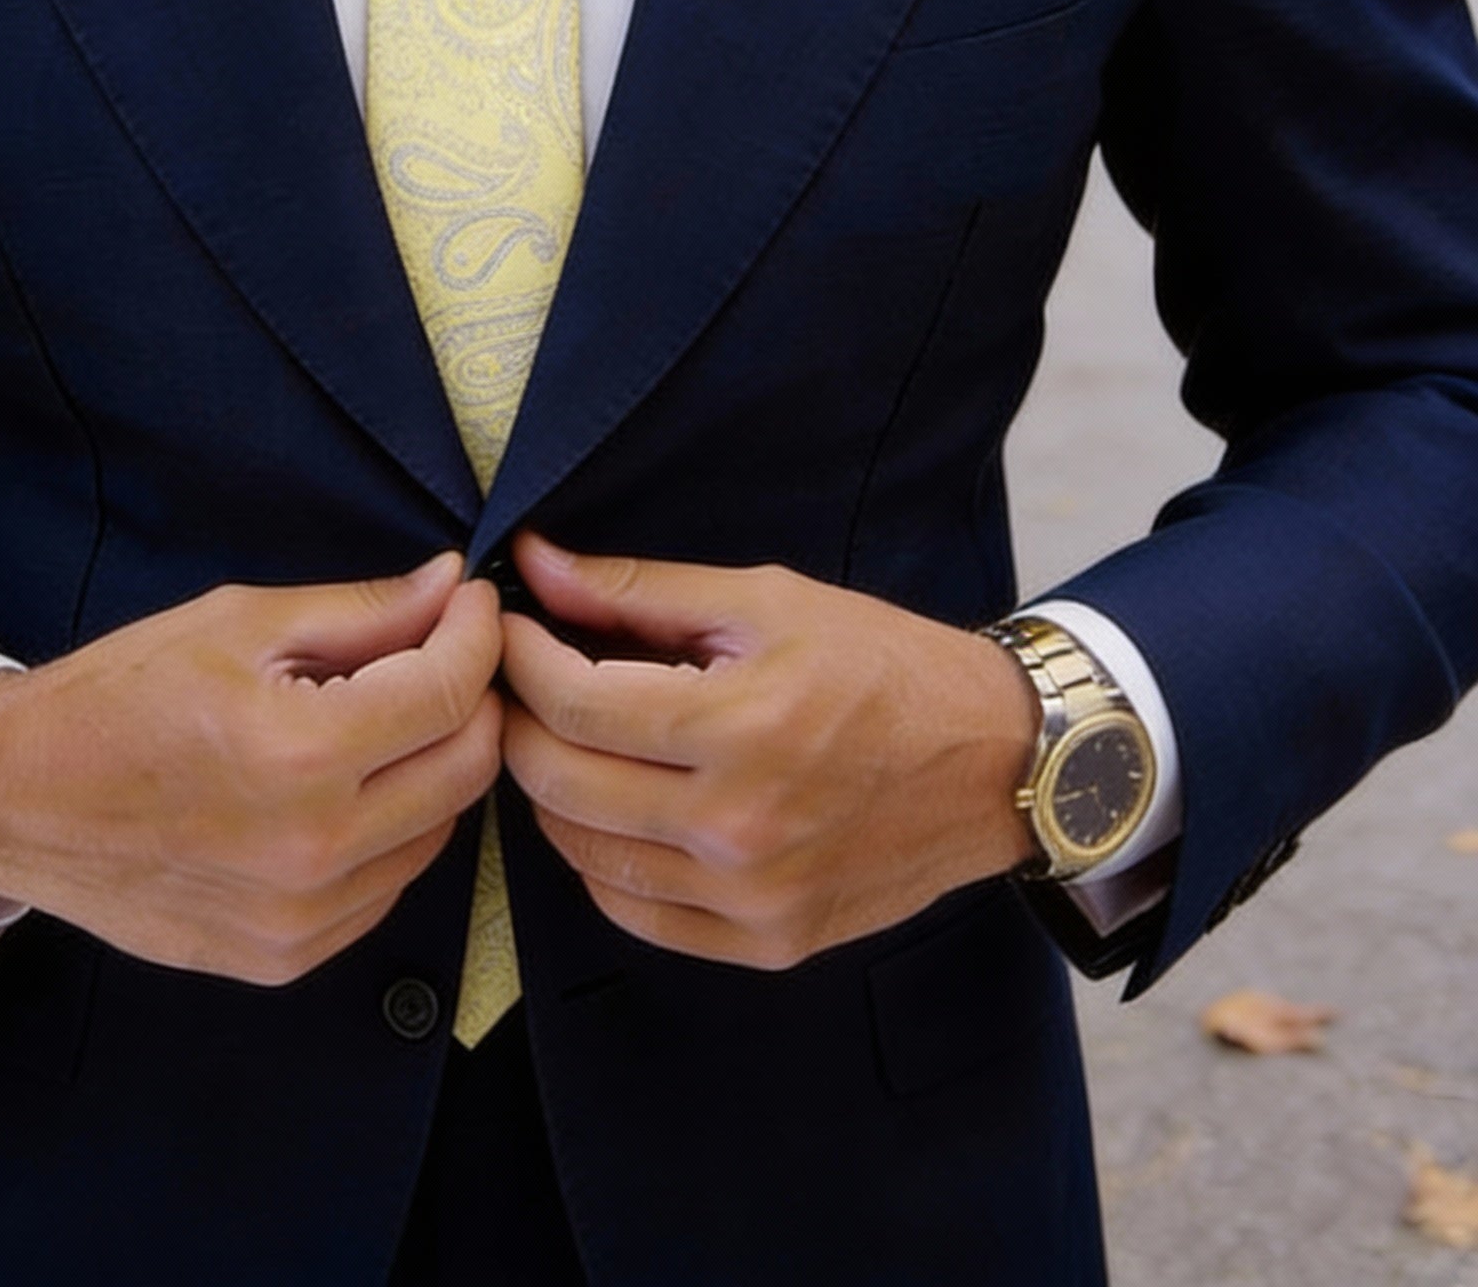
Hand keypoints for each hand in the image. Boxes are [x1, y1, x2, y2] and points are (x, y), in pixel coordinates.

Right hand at [0, 553, 502, 984]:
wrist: (17, 801)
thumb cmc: (119, 697)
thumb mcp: (238, 622)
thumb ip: (361, 610)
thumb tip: (450, 586)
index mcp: (299, 753)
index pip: (449, 693)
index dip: (477, 635)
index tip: (471, 603)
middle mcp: (313, 848)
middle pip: (467, 768)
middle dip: (474, 697)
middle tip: (447, 652)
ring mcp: (302, 917)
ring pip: (439, 832)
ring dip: (436, 765)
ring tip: (389, 716)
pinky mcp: (286, 957)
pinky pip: (387, 886)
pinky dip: (393, 829)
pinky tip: (348, 786)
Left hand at [499, 535, 1038, 970]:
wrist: (996, 762)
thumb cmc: (882, 665)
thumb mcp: (766, 600)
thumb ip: (639, 590)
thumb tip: (535, 563)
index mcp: (741, 727)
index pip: (572, 702)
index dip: (520, 657)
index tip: (509, 626)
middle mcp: (739, 827)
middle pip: (559, 782)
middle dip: (519, 720)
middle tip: (521, 680)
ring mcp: (751, 897)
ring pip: (582, 854)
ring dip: (552, 790)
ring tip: (566, 736)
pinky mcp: (765, 942)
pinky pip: (633, 912)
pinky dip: (601, 859)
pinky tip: (614, 807)